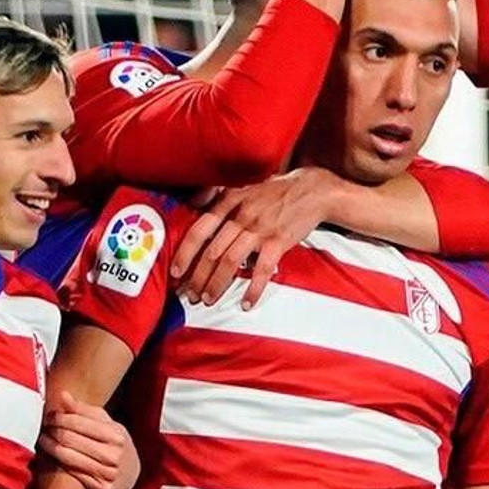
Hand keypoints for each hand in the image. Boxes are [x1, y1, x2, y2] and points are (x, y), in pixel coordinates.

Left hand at [38, 392, 139, 488]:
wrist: (131, 475)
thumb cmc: (113, 444)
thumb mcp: (106, 425)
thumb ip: (84, 410)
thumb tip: (63, 395)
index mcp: (116, 434)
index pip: (77, 421)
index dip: (58, 417)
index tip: (48, 416)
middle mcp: (114, 454)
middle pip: (70, 438)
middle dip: (52, 431)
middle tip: (42, 428)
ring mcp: (109, 473)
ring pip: (67, 457)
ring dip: (49, 447)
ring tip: (42, 440)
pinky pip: (72, 473)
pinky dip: (58, 463)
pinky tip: (51, 457)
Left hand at [171, 169, 337, 305]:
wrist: (312, 190)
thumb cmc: (276, 190)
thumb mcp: (243, 185)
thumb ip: (218, 195)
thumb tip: (193, 202)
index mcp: (229, 201)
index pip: (200, 230)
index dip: (185, 253)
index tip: (175, 271)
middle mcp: (241, 215)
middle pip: (211, 251)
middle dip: (197, 277)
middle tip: (188, 294)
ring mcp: (260, 229)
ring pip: (230, 262)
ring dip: (216, 284)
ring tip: (208, 299)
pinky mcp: (278, 241)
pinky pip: (261, 270)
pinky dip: (252, 289)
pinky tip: (246, 303)